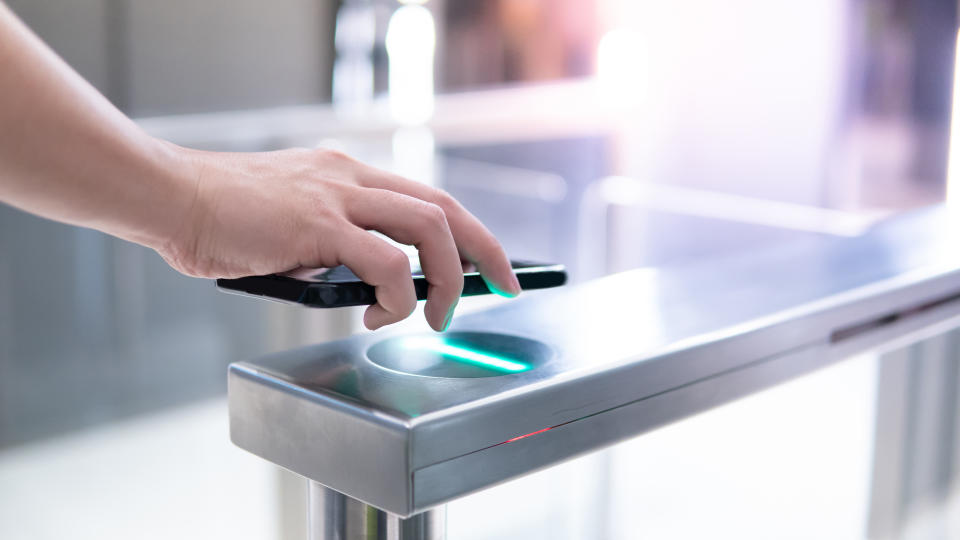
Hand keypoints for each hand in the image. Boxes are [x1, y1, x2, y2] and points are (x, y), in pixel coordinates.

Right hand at [158, 146, 521, 331]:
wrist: (172, 197)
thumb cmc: (222, 217)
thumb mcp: (292, 228)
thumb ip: (332, 247)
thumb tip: (364, 287)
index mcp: (347, 176)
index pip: (427, 199)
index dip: (468, 231)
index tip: (489, 262)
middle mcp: (351, 178)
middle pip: (445, 208)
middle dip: (486, 250)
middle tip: (505, 285)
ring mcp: (337, 197)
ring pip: (429, 228)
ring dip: (447, 278)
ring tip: (438, 316)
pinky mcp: (319, 224)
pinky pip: (386, 263)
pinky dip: (396, 296)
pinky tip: (377, 318)